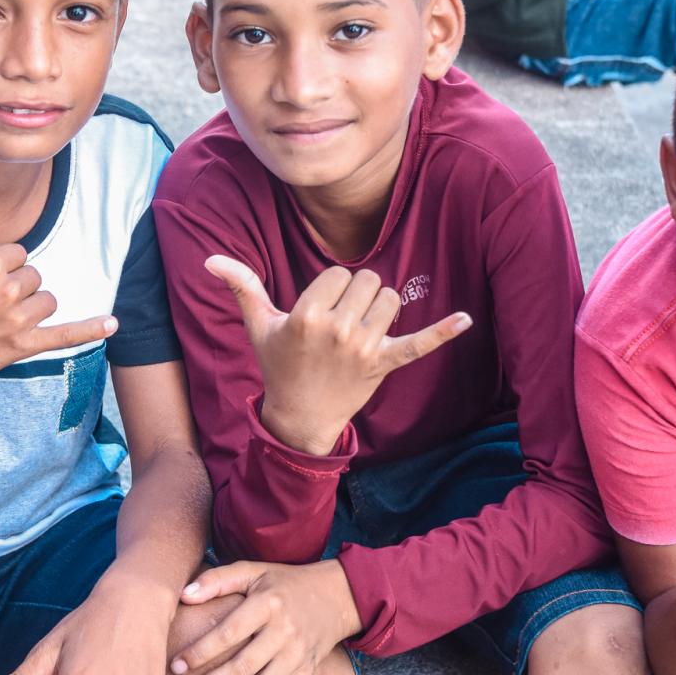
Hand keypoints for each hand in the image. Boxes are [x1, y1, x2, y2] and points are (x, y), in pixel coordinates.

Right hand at [0, 178, 115, 399]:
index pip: (17, 252)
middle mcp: (6, 292)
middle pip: (33, 275)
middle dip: (13, 286)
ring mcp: (18, 322)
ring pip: (46, 300)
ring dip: (30, 306)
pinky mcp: (24, 347)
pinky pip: (65, 335)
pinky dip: (89, 330)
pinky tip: (112, 324)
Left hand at [168, 560, 361, 674]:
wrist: (335, 594)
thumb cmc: (283, 582)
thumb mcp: (253, 571)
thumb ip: (217, 579)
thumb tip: (183, 596)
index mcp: (267, 604)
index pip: (229, 633)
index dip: (200, 652)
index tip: (175, 666)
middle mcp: (284, 632)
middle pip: (242, 668)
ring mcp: (298, 656)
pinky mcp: (308, 673)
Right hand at [205, 255, 469, 455]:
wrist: (300, 416)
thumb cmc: (278, 364)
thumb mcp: (258, 325)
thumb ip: (241, 286)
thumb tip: (210, 258)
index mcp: (307, 316)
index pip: (337, 274)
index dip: (329, 287)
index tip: (318, 310)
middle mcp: (338, 331)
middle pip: (367, 280)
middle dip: (355, 294)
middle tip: (339, 321)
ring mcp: (364, 350)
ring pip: (390, 300)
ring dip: (379, 308)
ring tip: (359, 329)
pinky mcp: (386, 365)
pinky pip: (420, 344)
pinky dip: (443, 332)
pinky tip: (466, 319)